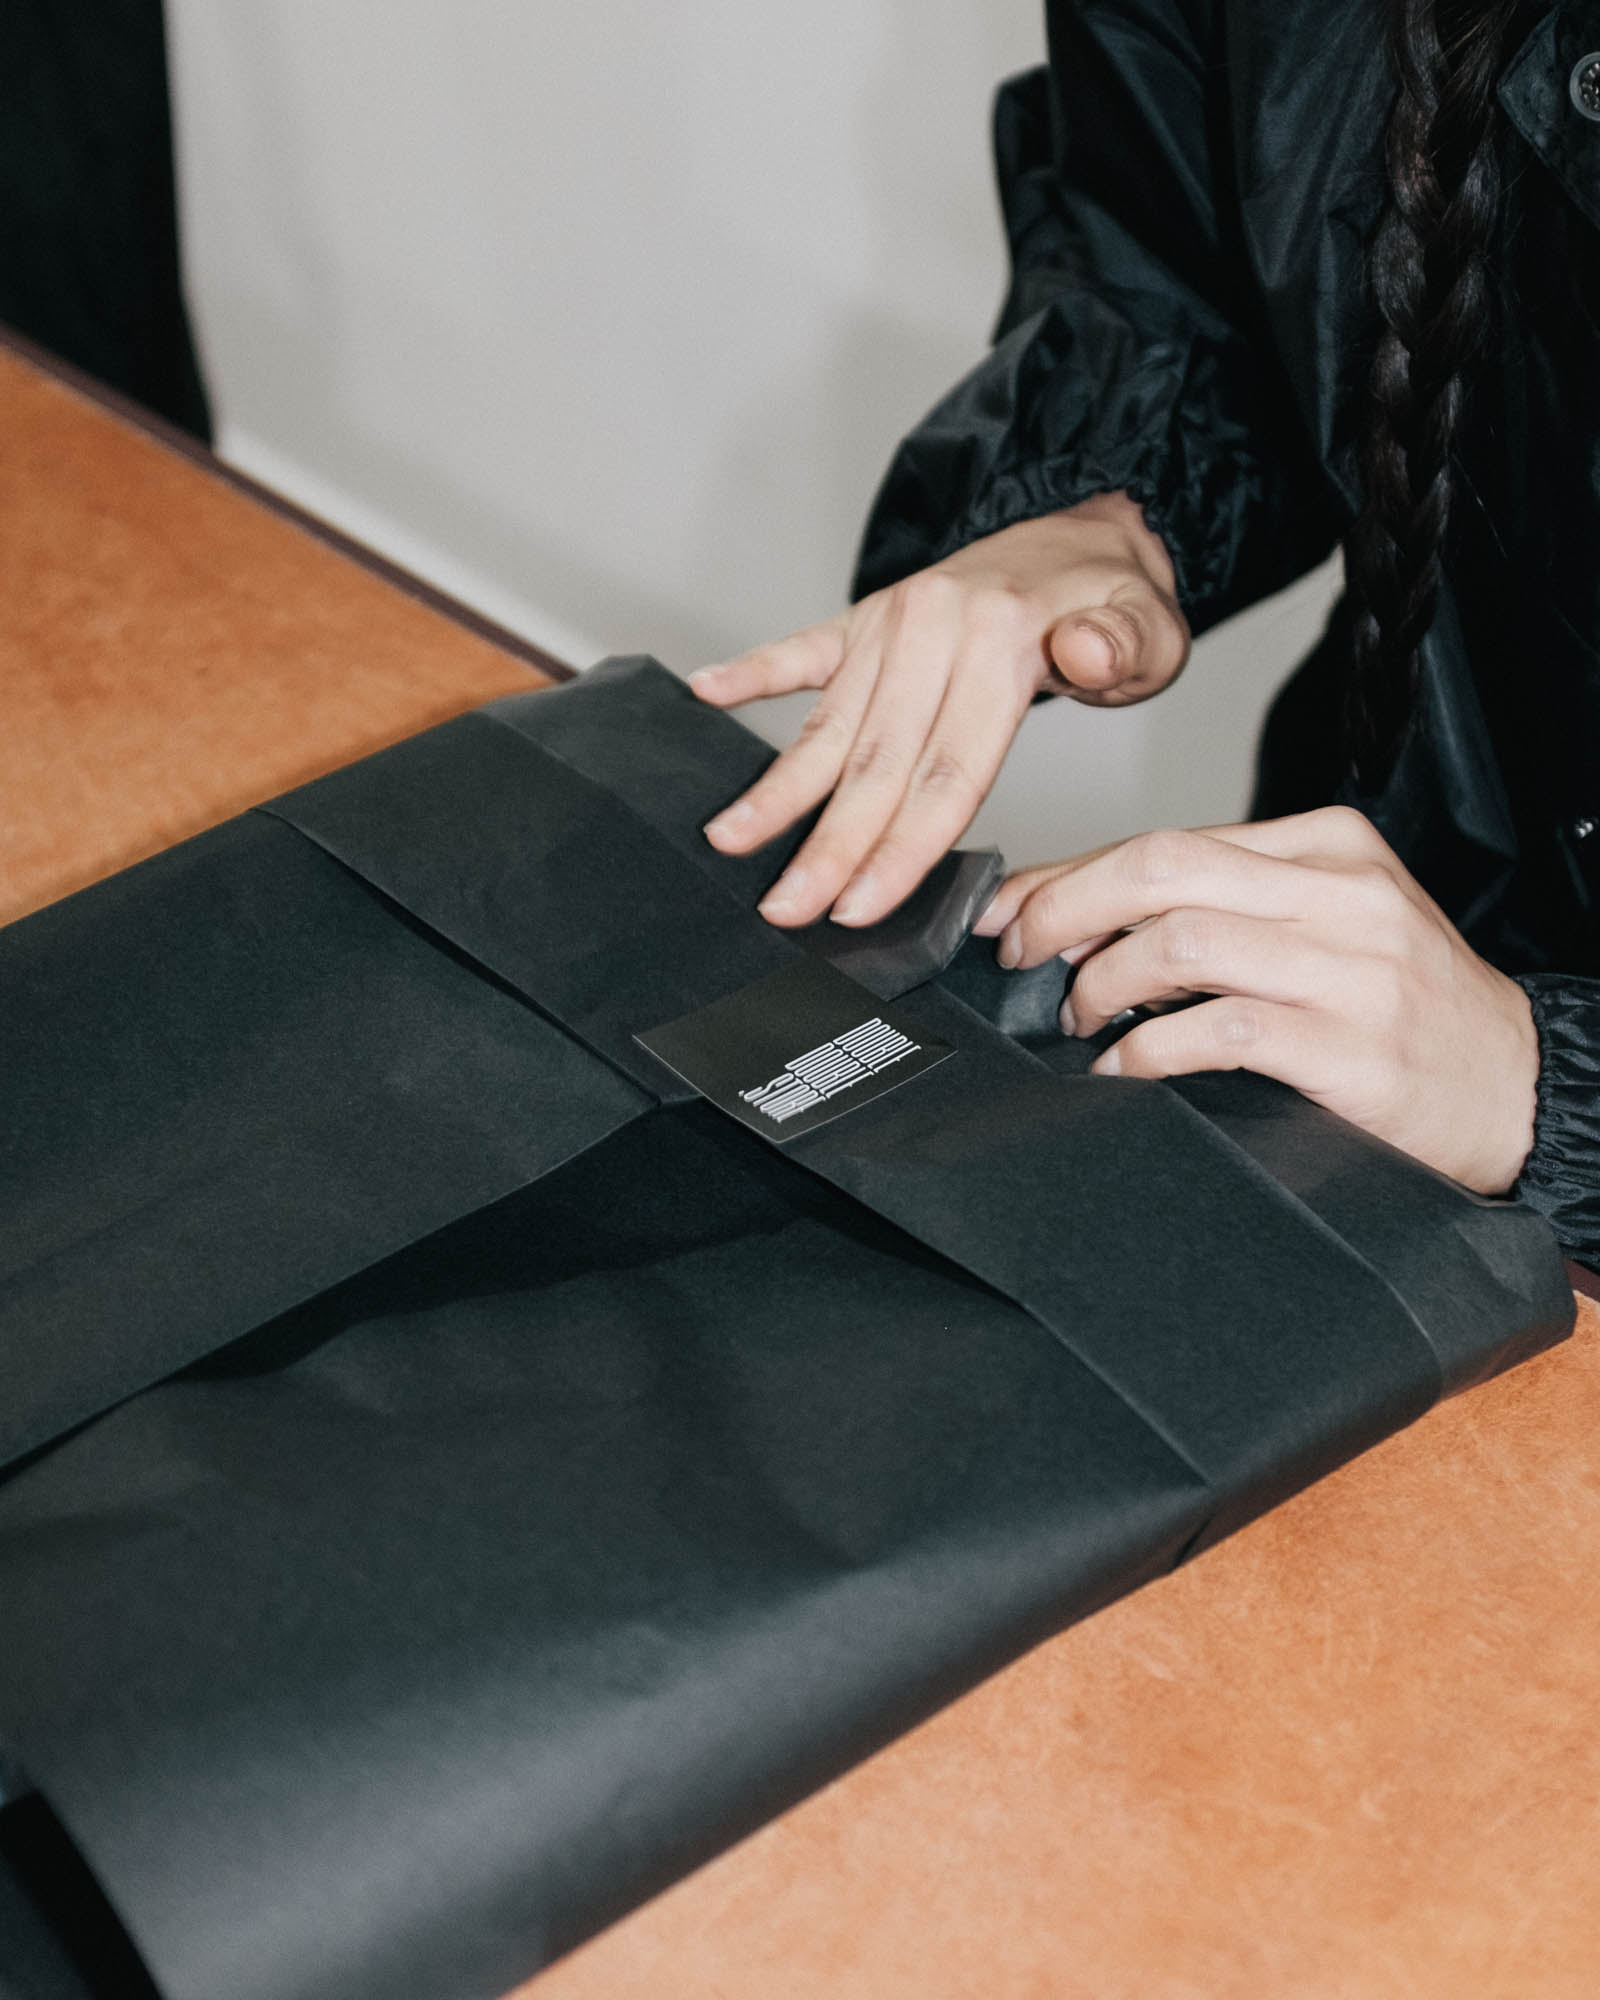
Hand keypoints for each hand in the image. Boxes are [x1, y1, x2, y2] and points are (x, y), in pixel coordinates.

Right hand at [690, 495, 1187, 928]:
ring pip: (828, 723)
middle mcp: (933, 629)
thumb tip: (1084, 651)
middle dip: (826, 844)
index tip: (861, 904)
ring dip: (777, 788)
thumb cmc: (1112, 605)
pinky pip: (800, 649)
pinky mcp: (866, 617)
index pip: (945, 771)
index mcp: (1000, 643)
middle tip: (785, 906)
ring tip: (730, 838)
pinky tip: (704, 694)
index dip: (900, 847)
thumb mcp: (1152, 628)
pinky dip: (750, 673)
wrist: (1084, 537)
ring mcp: (892, 621)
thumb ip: (1122, 647)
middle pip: (874, 761)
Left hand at [974, 805, 1539, 1194]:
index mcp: (1328, 846)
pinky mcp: (1350, 1046)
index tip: (1010, 908)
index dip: (1071, 874)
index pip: (1169, 840)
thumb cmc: (1405, 1010)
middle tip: (1021, 957)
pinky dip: (1145, 1052)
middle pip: (1161, 868)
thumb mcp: (1327, 927)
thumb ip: (1226, 909)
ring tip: (1079, 1019)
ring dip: (1101, 982)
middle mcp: (1341, 892)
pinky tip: (1121, 1073)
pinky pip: (1217, 1030)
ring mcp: (1351, 968)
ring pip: (1180, 939)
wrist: (1517, 1086)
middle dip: (1065, 910)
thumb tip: (1083, 919)